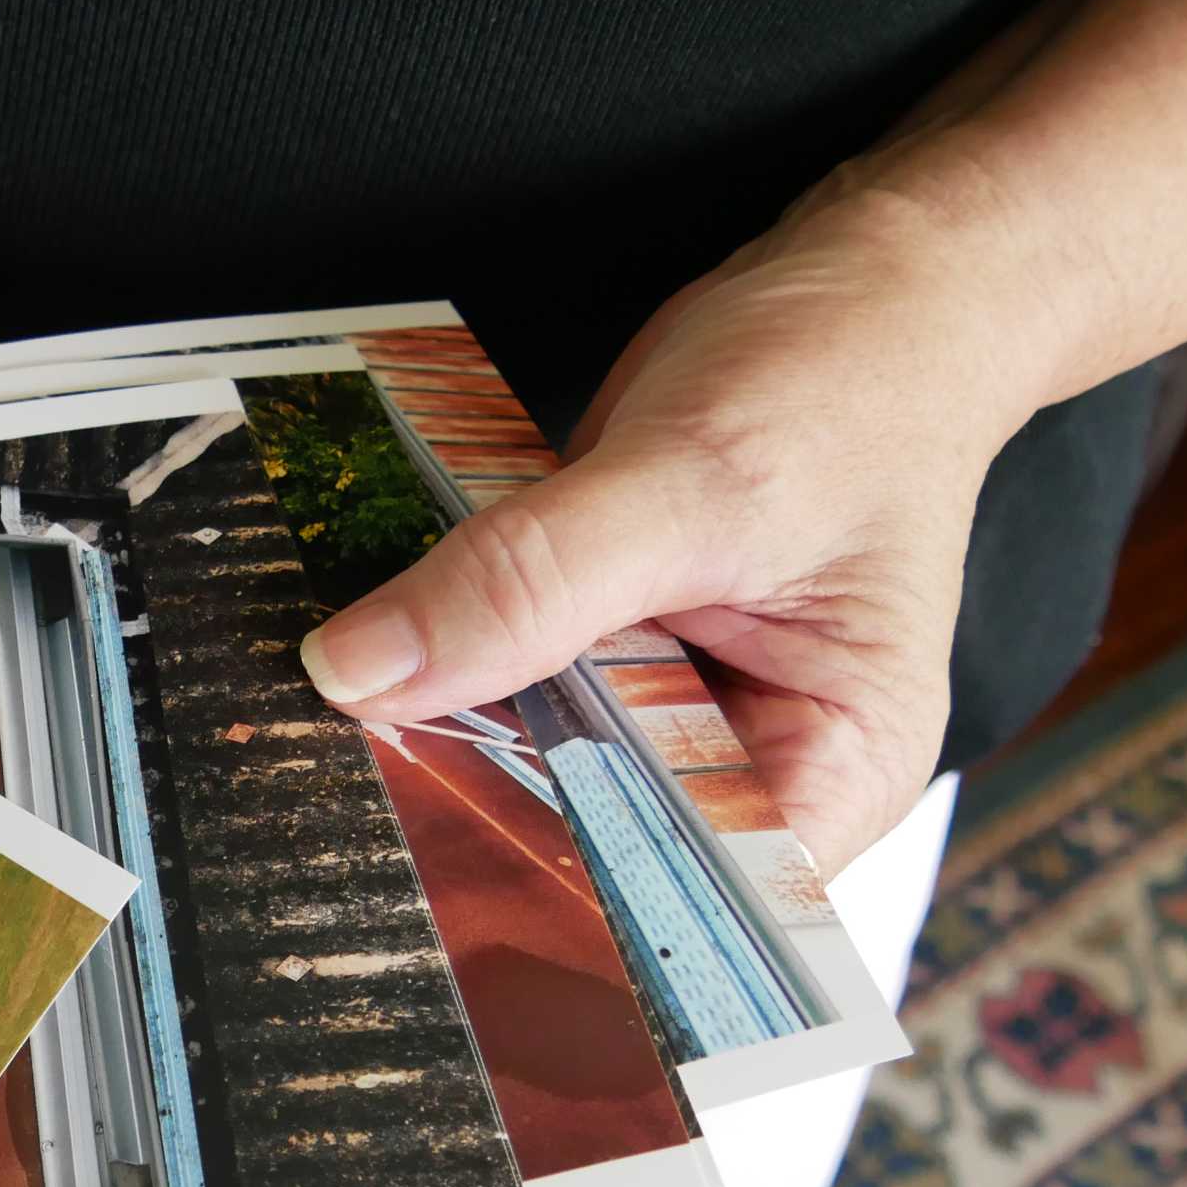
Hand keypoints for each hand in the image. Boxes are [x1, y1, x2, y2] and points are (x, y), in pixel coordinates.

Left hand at [299, 188, 1047, 873]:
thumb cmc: (850, 380)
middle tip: (332, 796)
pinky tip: (365, 650)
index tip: (419, 869)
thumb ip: (531, 579)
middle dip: (469, 810)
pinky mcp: (600, 642)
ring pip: (524, 757)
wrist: (862, 286)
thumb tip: (366, 670)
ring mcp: (664, 705)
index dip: (552, 895)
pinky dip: (443, 654)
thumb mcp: (695, 480)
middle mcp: (747, 762)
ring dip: (436, 732)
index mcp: (831, 775)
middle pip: (585, 838)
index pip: (677, 899)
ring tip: (325, 727)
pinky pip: (501, 674)